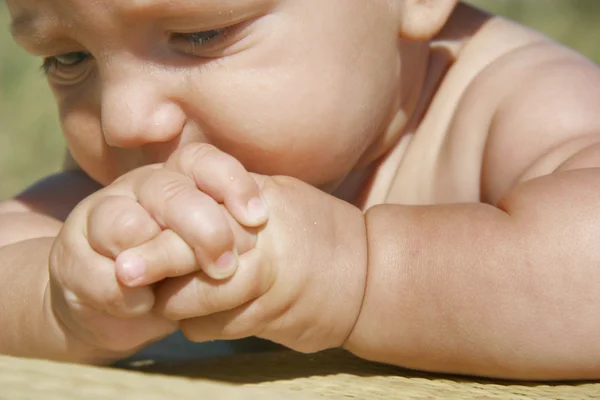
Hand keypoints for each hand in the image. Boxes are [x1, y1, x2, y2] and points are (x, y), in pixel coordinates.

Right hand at [48, 145, 266, 360]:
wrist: (113, 304)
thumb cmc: (176, 271)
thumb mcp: (208, 250)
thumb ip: (228, 234)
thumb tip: (258, 228)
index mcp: (175, 180)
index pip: (201, 161)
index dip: (232, 184)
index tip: (258, 218)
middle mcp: (137, 189)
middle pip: (170, 192)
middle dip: (205, 230)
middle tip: (225, 266)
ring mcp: (98, 218)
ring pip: (127, 225)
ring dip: (160, 262)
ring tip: (178, 292)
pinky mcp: (71, 259)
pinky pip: (102, 275)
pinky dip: (129, 297)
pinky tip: (142, 305)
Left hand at [121, 144, 368, 352]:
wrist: (369, 277)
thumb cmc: (323, 230)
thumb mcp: (283, 196)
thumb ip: (234, 197)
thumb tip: (187, 199)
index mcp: (259, 202)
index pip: (196, 205)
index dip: (162, 221)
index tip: (134, 233)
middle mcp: (259, 240)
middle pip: (189, 249)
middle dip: (154, 260)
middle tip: (124, 271)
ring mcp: (263, 282)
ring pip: (194, 298)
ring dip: (175, 301)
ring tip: (173, 295)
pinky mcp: (266, 319)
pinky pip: (212, 326)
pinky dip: (202, 323)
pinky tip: (210, 315)